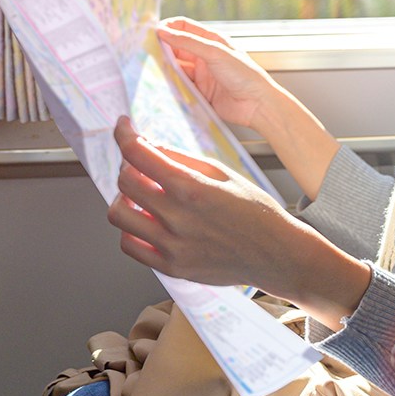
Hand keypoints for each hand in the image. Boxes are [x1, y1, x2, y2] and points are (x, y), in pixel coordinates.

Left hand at [107, 117, 370, 326]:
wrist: (275, 254)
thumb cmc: (255, 211)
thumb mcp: (224, 172)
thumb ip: (183, 159)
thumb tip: (150, 146)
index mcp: (192, 188)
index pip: (138, 154)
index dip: (124, 135)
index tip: (123, 128)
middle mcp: (178, 218)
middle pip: (124, 182)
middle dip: (127, 164)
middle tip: (139, 163)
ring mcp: (172, 246)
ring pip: (119, 215)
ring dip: (124, 197)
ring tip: (141, 195)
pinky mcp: (172, 267)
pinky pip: (129, 246)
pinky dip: (130, 229)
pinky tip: (145, 221)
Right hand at [157, 18, 279, 128]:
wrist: (258, 105)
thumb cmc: (245, 75)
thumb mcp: (215, 53)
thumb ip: (188, 42)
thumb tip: (163, 31)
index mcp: (211, 40)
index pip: (183, 27)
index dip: (167, 28)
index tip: (151, 33)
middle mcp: (204, 56)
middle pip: (176, 48)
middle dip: (161, 49)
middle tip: (144, 52)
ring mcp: (201, 75)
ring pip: (176, 68)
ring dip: (165, 68)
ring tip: (150, 69)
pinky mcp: (199, 92)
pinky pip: (180, 86)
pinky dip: (170, 85)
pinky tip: (162, 85)